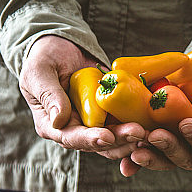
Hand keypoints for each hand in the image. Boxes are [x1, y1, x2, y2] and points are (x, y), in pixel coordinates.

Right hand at [19, 35, 146, 157]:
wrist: (60, 48)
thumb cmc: (43, 58)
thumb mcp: (39, 72)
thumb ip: (49, 95)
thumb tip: (59, 120)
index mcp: (52, 126)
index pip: (72, 139)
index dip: (90, 139)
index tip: (107, 136)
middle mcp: (74, 130)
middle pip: (98, 143)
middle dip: (119, 139)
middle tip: (138, 132)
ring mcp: (93, 124)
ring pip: (115, 139)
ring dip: (131, 137)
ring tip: (148, 131)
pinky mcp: (109, 116)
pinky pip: (124, 125)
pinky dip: (138, 126)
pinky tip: (152, 124)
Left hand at [120, 60, 191, 175]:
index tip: (187, 123)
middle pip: (187, 160)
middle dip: (170, 148)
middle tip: (155, 134)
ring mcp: (183, 147)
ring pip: (166, 158)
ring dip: (150, 154)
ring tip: (136, 141)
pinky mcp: (166, 138)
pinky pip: (151, 152)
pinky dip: (136, 160)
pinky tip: (125, 160)